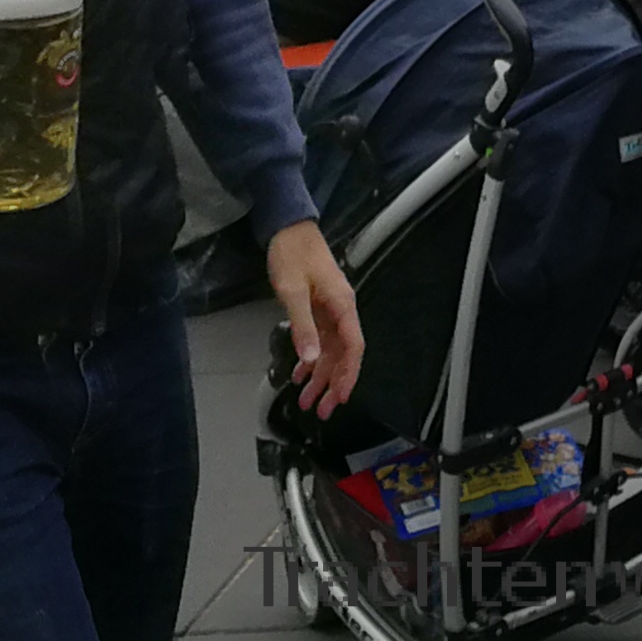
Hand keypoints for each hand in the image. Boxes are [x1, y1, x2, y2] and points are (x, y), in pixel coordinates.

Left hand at [268, 220, 366, 414]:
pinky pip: (320, 341)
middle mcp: (341, 310)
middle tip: (321, 410)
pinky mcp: (318, 309)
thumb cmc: (293, 254)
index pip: (353, 346)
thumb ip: (303, 326)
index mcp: (342, 305)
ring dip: (320, 376)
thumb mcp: (293, 291)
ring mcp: (330, 310)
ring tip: (306, 401)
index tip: (341, 398)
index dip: (349, 374)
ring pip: (331, 351)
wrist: (288, 229)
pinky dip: (310, 360)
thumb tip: (312, 360)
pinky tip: (299, 375)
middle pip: (343, 354)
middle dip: (334, 383)